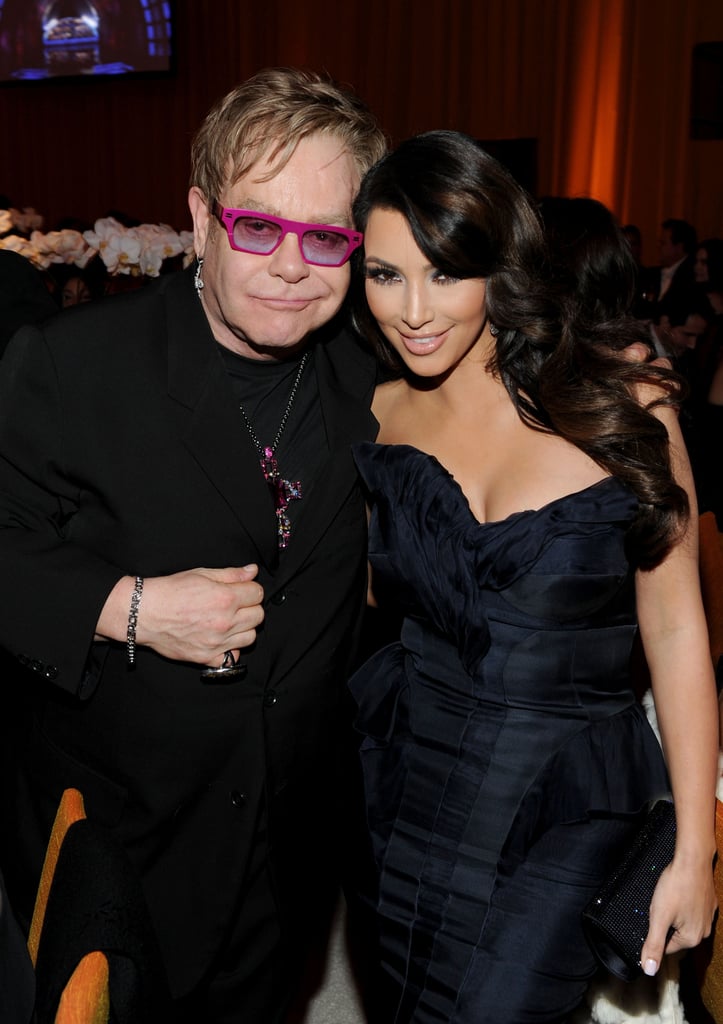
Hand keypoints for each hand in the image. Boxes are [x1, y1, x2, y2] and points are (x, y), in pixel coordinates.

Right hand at [97, 566, 264, 666]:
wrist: (145, 613)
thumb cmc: (170, 591)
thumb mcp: (202, 573)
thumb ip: (232, 574)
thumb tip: (253, 571)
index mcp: (225, 598)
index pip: (258, 594)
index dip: (250, 589)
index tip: (242, 590)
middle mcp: (225, 622)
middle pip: (258, 616)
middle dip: (250, 607)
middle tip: (235, 604)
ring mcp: (217, 642)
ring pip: (251, 637)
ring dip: (244, 628)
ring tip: (229, 621)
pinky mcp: (207, 657)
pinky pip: (234, 657)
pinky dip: (231, 649)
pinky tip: (222, 639)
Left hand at [640, 855, 716, 974]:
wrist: (693, 859)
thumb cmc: (675, 886)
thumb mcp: (659, 916)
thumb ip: (653, 944)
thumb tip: (649, 970)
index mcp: (692, 939)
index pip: (666, 947)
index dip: (654, 931)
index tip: (652, 915)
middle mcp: (704, 931)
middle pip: (675, 934)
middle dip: (664, 921)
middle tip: (659, 904)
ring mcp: (708, 917)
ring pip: (683, 921)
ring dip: (673, 912)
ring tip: (668, 896)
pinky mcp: (709, 903)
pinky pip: (691, 910)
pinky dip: (682, 903)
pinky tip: (678, 892)